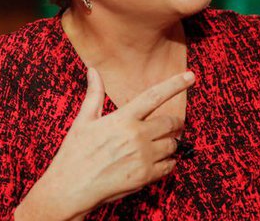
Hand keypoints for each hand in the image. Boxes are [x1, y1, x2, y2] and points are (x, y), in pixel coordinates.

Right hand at [16, 69, 193, 219]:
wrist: (69, 189)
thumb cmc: (74, 154)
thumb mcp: (83, 122)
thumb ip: (94, 95)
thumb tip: (93, 70)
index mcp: (123, 119)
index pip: (154, 96)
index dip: (174, 84)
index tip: (190, 76)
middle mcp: (137, 136)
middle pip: (171, 123)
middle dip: (173, 124)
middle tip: (166, 127)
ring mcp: (144, 156)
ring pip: (174, 144)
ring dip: (170, 144)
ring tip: (153, 147)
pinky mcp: (146, 175)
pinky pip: (171, 165)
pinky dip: (167, 163)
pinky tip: (154, 162)